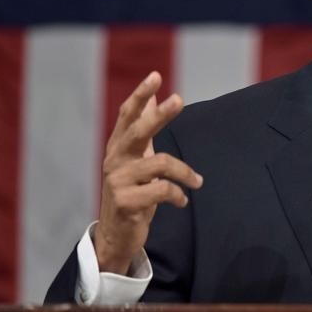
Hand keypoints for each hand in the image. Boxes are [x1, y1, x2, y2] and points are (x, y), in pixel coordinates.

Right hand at [94, 71, 202, 274]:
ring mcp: (117, 182)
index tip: (156, 76)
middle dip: (159, 115)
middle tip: (179, 99)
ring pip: (160, 164)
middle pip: (138, 132)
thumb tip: (152, 97)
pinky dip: (178, 194)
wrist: (115, 236)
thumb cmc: (131, 192)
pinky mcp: (126, 202)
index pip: (127, 116)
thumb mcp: (137, 159)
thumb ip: (143, 130)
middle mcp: (114, 161)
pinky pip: (162, 190)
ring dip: (185, 173)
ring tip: (197, 181)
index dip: (140, 95)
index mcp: (117, 148)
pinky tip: (182, 201)